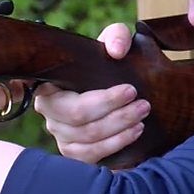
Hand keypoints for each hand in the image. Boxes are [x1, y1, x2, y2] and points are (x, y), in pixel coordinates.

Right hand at [33, 23, 149, 163]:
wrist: (112, 80)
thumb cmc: (106, 61)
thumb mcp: (113, 41)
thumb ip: (116, 36)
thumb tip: (116, 51)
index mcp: (49, 87)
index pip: (71, 102)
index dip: (102, 101)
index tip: (131, 90)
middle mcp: (50, 114)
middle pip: (80, 122)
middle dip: (116, 115)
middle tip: (143, 104)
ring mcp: (60, 135)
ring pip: (87, 141)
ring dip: (119, 131)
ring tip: (142, 119)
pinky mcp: (74, 151)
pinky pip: (90, 157)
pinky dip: (114, 146)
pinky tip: (133, 133)